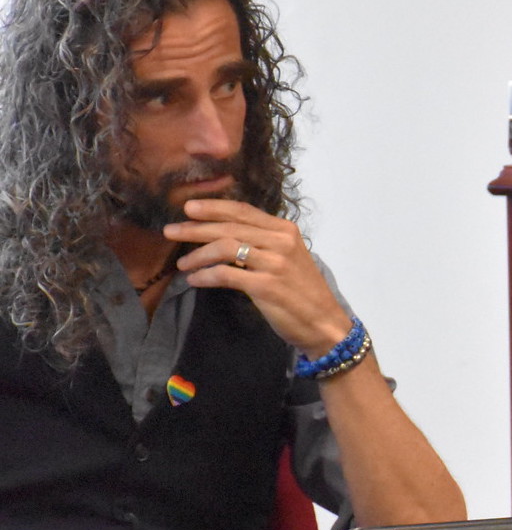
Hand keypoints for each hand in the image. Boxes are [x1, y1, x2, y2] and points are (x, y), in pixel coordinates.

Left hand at [163, 198, 350, 357]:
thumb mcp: (288, 257)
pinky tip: (194, 280)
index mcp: (285, 230)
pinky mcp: (266, 286)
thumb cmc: (302, 291)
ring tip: (182, 263)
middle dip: (195, 228)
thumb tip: (225, 234)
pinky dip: (205, 275)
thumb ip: (263, 242)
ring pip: (225, 247)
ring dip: (198, 254)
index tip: (188, 207)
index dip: (213, 207)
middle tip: (170, 231)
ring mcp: (274, 263)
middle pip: (229, 227)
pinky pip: (226, 275)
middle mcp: (281, 242)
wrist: (324, 322)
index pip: (243, 211)